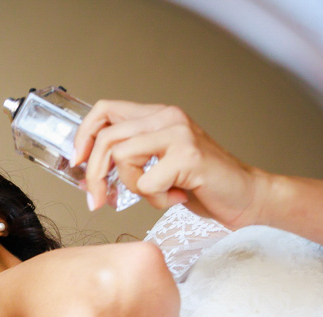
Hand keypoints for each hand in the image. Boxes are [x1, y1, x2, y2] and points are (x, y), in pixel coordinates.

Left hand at [71, 100, 269, 227]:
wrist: (245, 197)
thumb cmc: (202, 185)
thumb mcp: (158, 165)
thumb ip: (132, 158)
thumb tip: (89, 171)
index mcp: (157, 115)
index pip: (105, 110)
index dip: (84, 136)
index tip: (77, 164)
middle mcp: (167, 117)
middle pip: (106, 137)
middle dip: (94, 175)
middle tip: (98, 201)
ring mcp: (178, 133)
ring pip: (122, 156)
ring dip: (133, 187)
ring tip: (157, 195)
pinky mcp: (187, 156)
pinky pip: (146, 181)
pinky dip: (155, 199)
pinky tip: (176, 198)